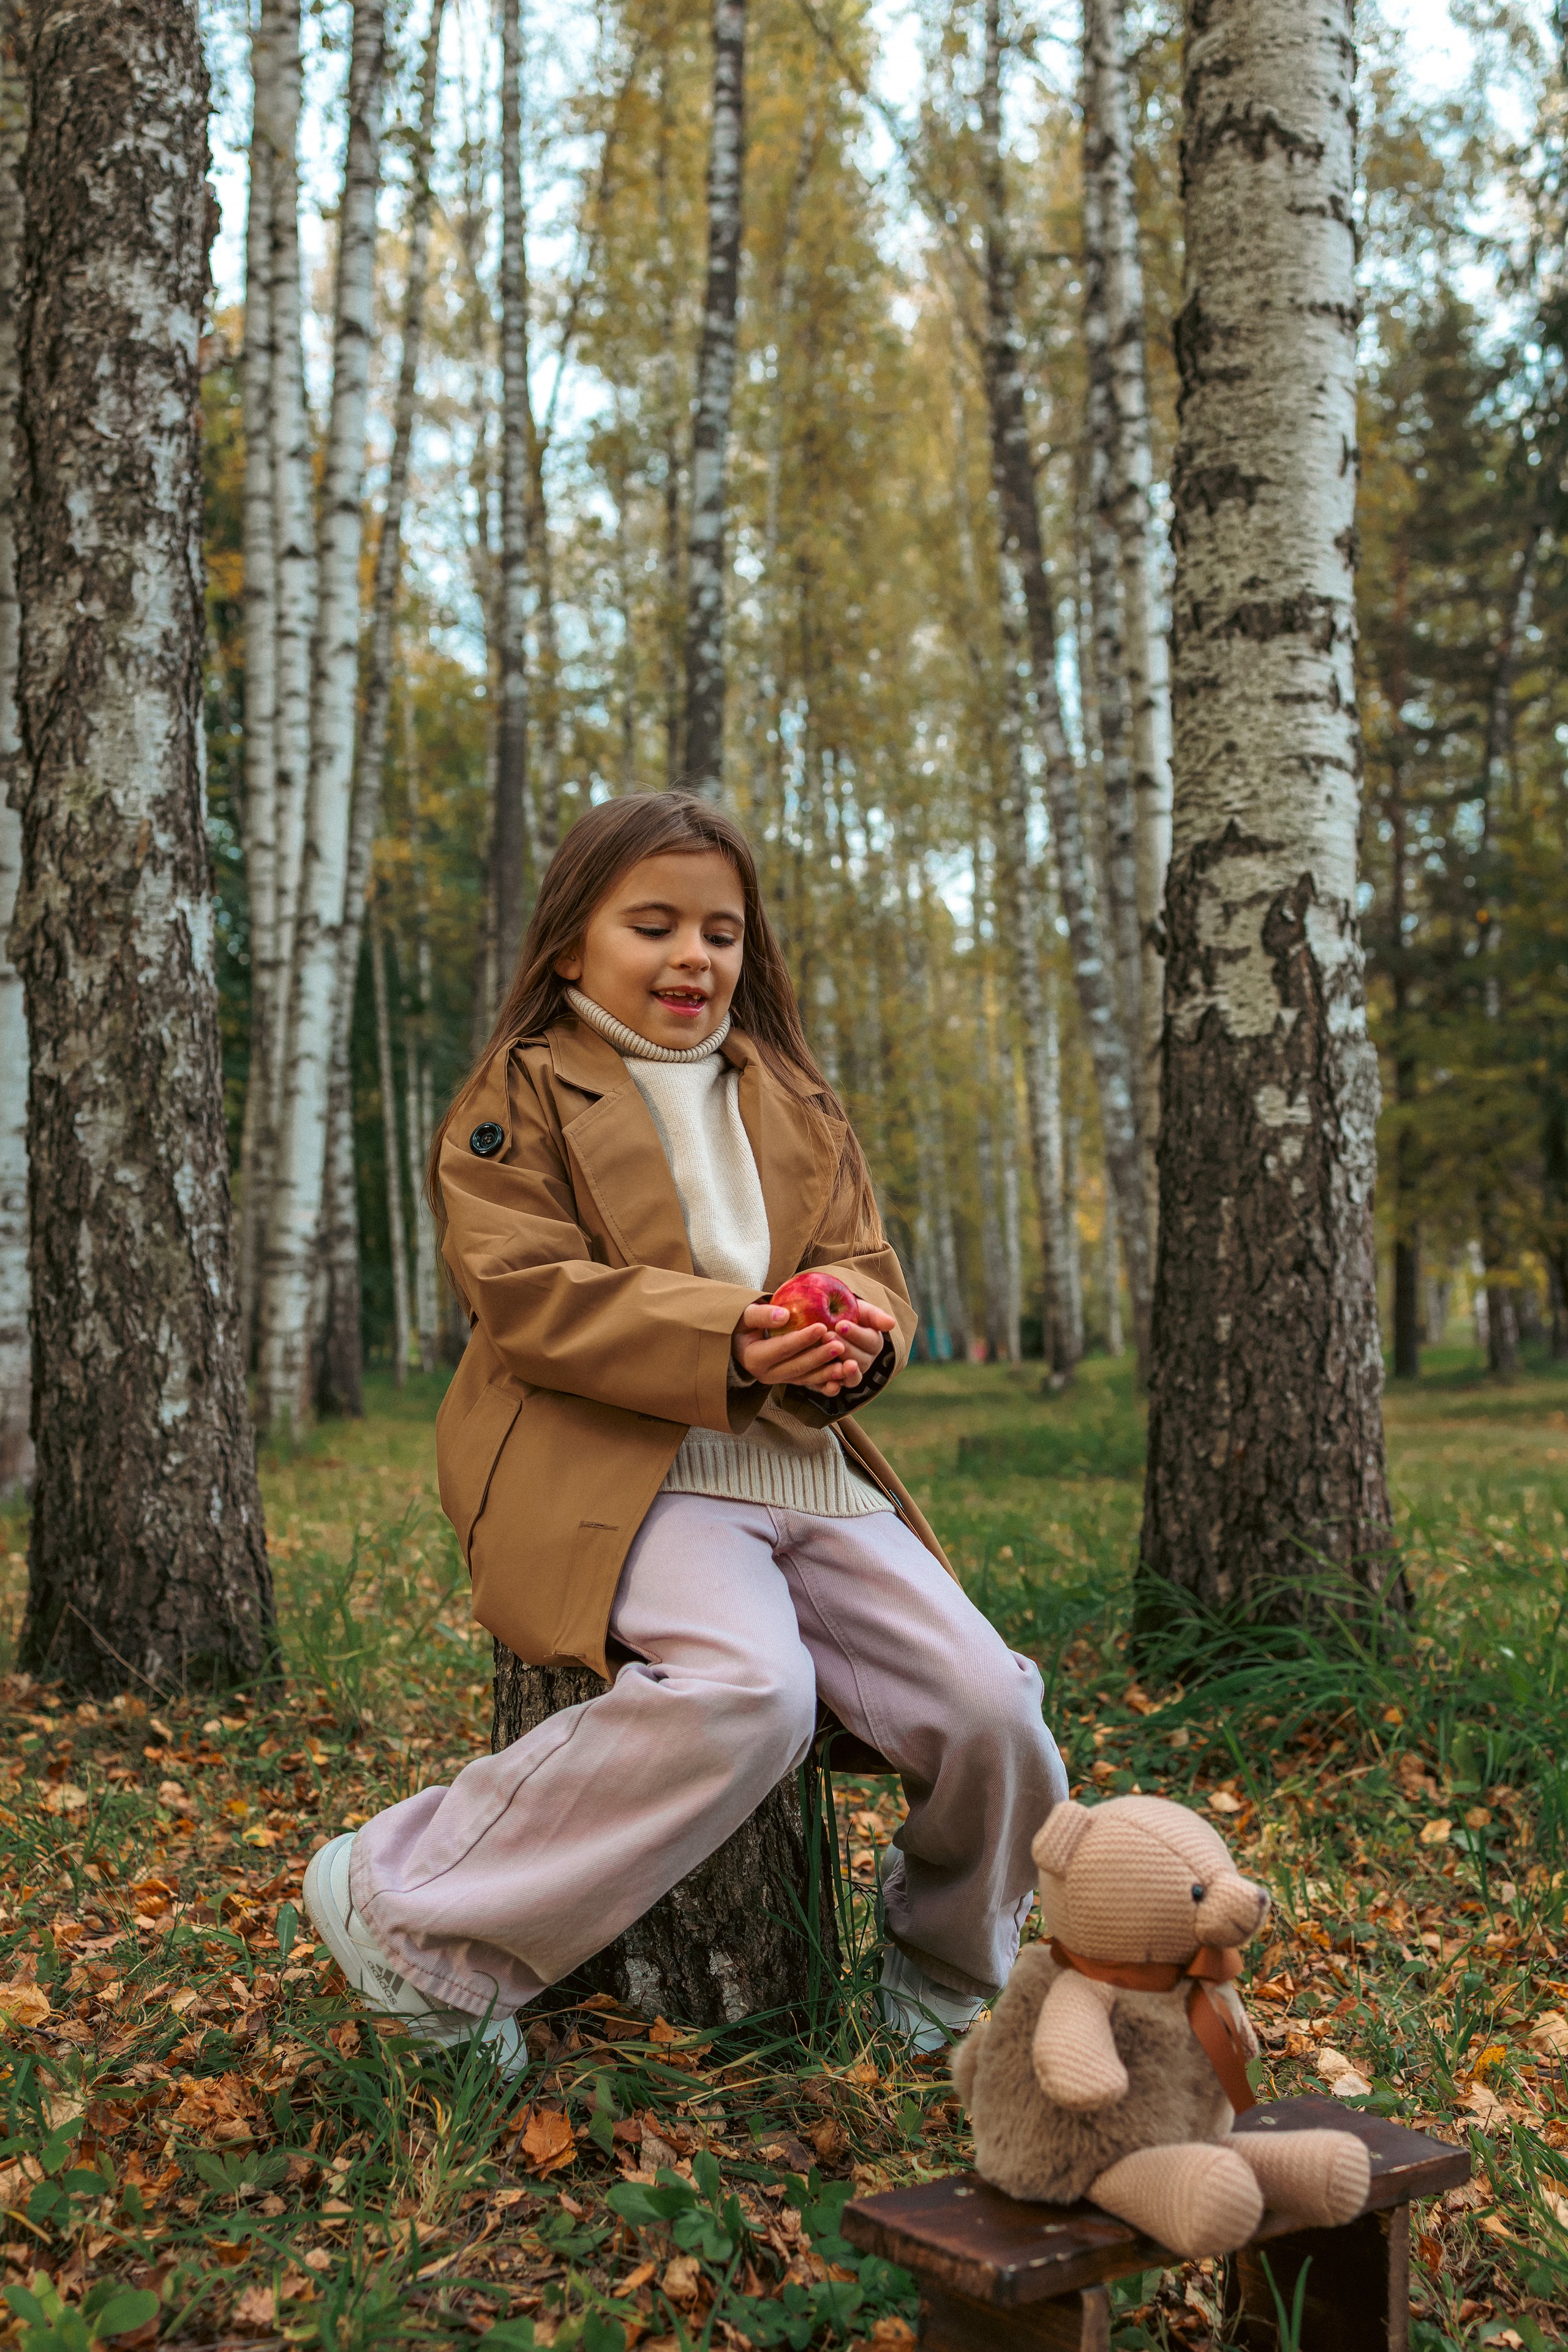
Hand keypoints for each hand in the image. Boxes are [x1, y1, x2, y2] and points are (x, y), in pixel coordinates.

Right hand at [731, 1295, 895, 1397]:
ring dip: (827, 1373)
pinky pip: (810, 1382)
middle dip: (819, 1358)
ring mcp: (779, 1380)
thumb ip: (761, 1315)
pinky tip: (843, 1375)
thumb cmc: (744, 1325)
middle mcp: (766, 1374)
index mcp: (755, 1358)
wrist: (741, 1343)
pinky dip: (827, 1380)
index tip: (822, 1327)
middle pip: (797, 1367)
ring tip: (847, 1364)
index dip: (802, 1339)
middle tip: (840, 1346)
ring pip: (806, 1378)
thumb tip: (783, 1316)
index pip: (782, 1348)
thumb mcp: (745, 1316)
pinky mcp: (790, 1381)